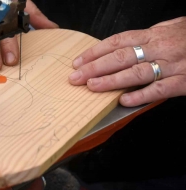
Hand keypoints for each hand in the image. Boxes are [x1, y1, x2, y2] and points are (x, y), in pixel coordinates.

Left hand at [69, 17, 185, 106]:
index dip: (95, 52)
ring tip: (92, 87)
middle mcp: (159, 48)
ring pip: (137, 72)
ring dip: (111, 80)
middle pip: (121, 57)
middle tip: (75, 77)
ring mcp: (172, 64)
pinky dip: (142, 94)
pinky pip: (161, 88)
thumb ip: (145, 37)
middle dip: (95, 67)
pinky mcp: (185, 80)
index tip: (78, 62)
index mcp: (152, 35)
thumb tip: (118, 44)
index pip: (116, 41)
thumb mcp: (168, 28)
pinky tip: (124, 100)